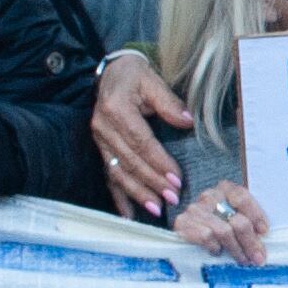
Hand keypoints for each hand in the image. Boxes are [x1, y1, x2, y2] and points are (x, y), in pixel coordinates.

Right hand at [91, 49, 194, 215]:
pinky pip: (108, 175)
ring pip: (118, 172)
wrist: (111, 72)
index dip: (158, 162)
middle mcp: (103, 127)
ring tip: (156, 209)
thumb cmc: (134, 76)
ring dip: (137, 193)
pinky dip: (118, 196)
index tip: (176, 179)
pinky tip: (128, 215)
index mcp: (117, 109)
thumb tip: (187, 121)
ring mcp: (99, 140)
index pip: (140, 142)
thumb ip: (169, 101)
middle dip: (151, 182)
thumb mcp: (152, 80)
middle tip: (172, 199)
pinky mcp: (101, 149)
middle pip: (129, 161)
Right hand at [173, 180, 271, 264]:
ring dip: (236, 249)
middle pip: (237, 220)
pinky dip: (215, 247)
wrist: (188, 235)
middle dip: (250, 242)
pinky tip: (218, 251)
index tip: (264, 232)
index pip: (242, 197)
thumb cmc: (219, 225)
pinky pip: (206, 237)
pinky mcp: (182, 223)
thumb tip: (262, 240)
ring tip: (243, 260)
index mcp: (225, 189)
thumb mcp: (235, 218)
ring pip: (224, 232)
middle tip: (258, 258)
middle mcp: (209, 196)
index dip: (256, 215)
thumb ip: (250, 223)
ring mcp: (195, 209)